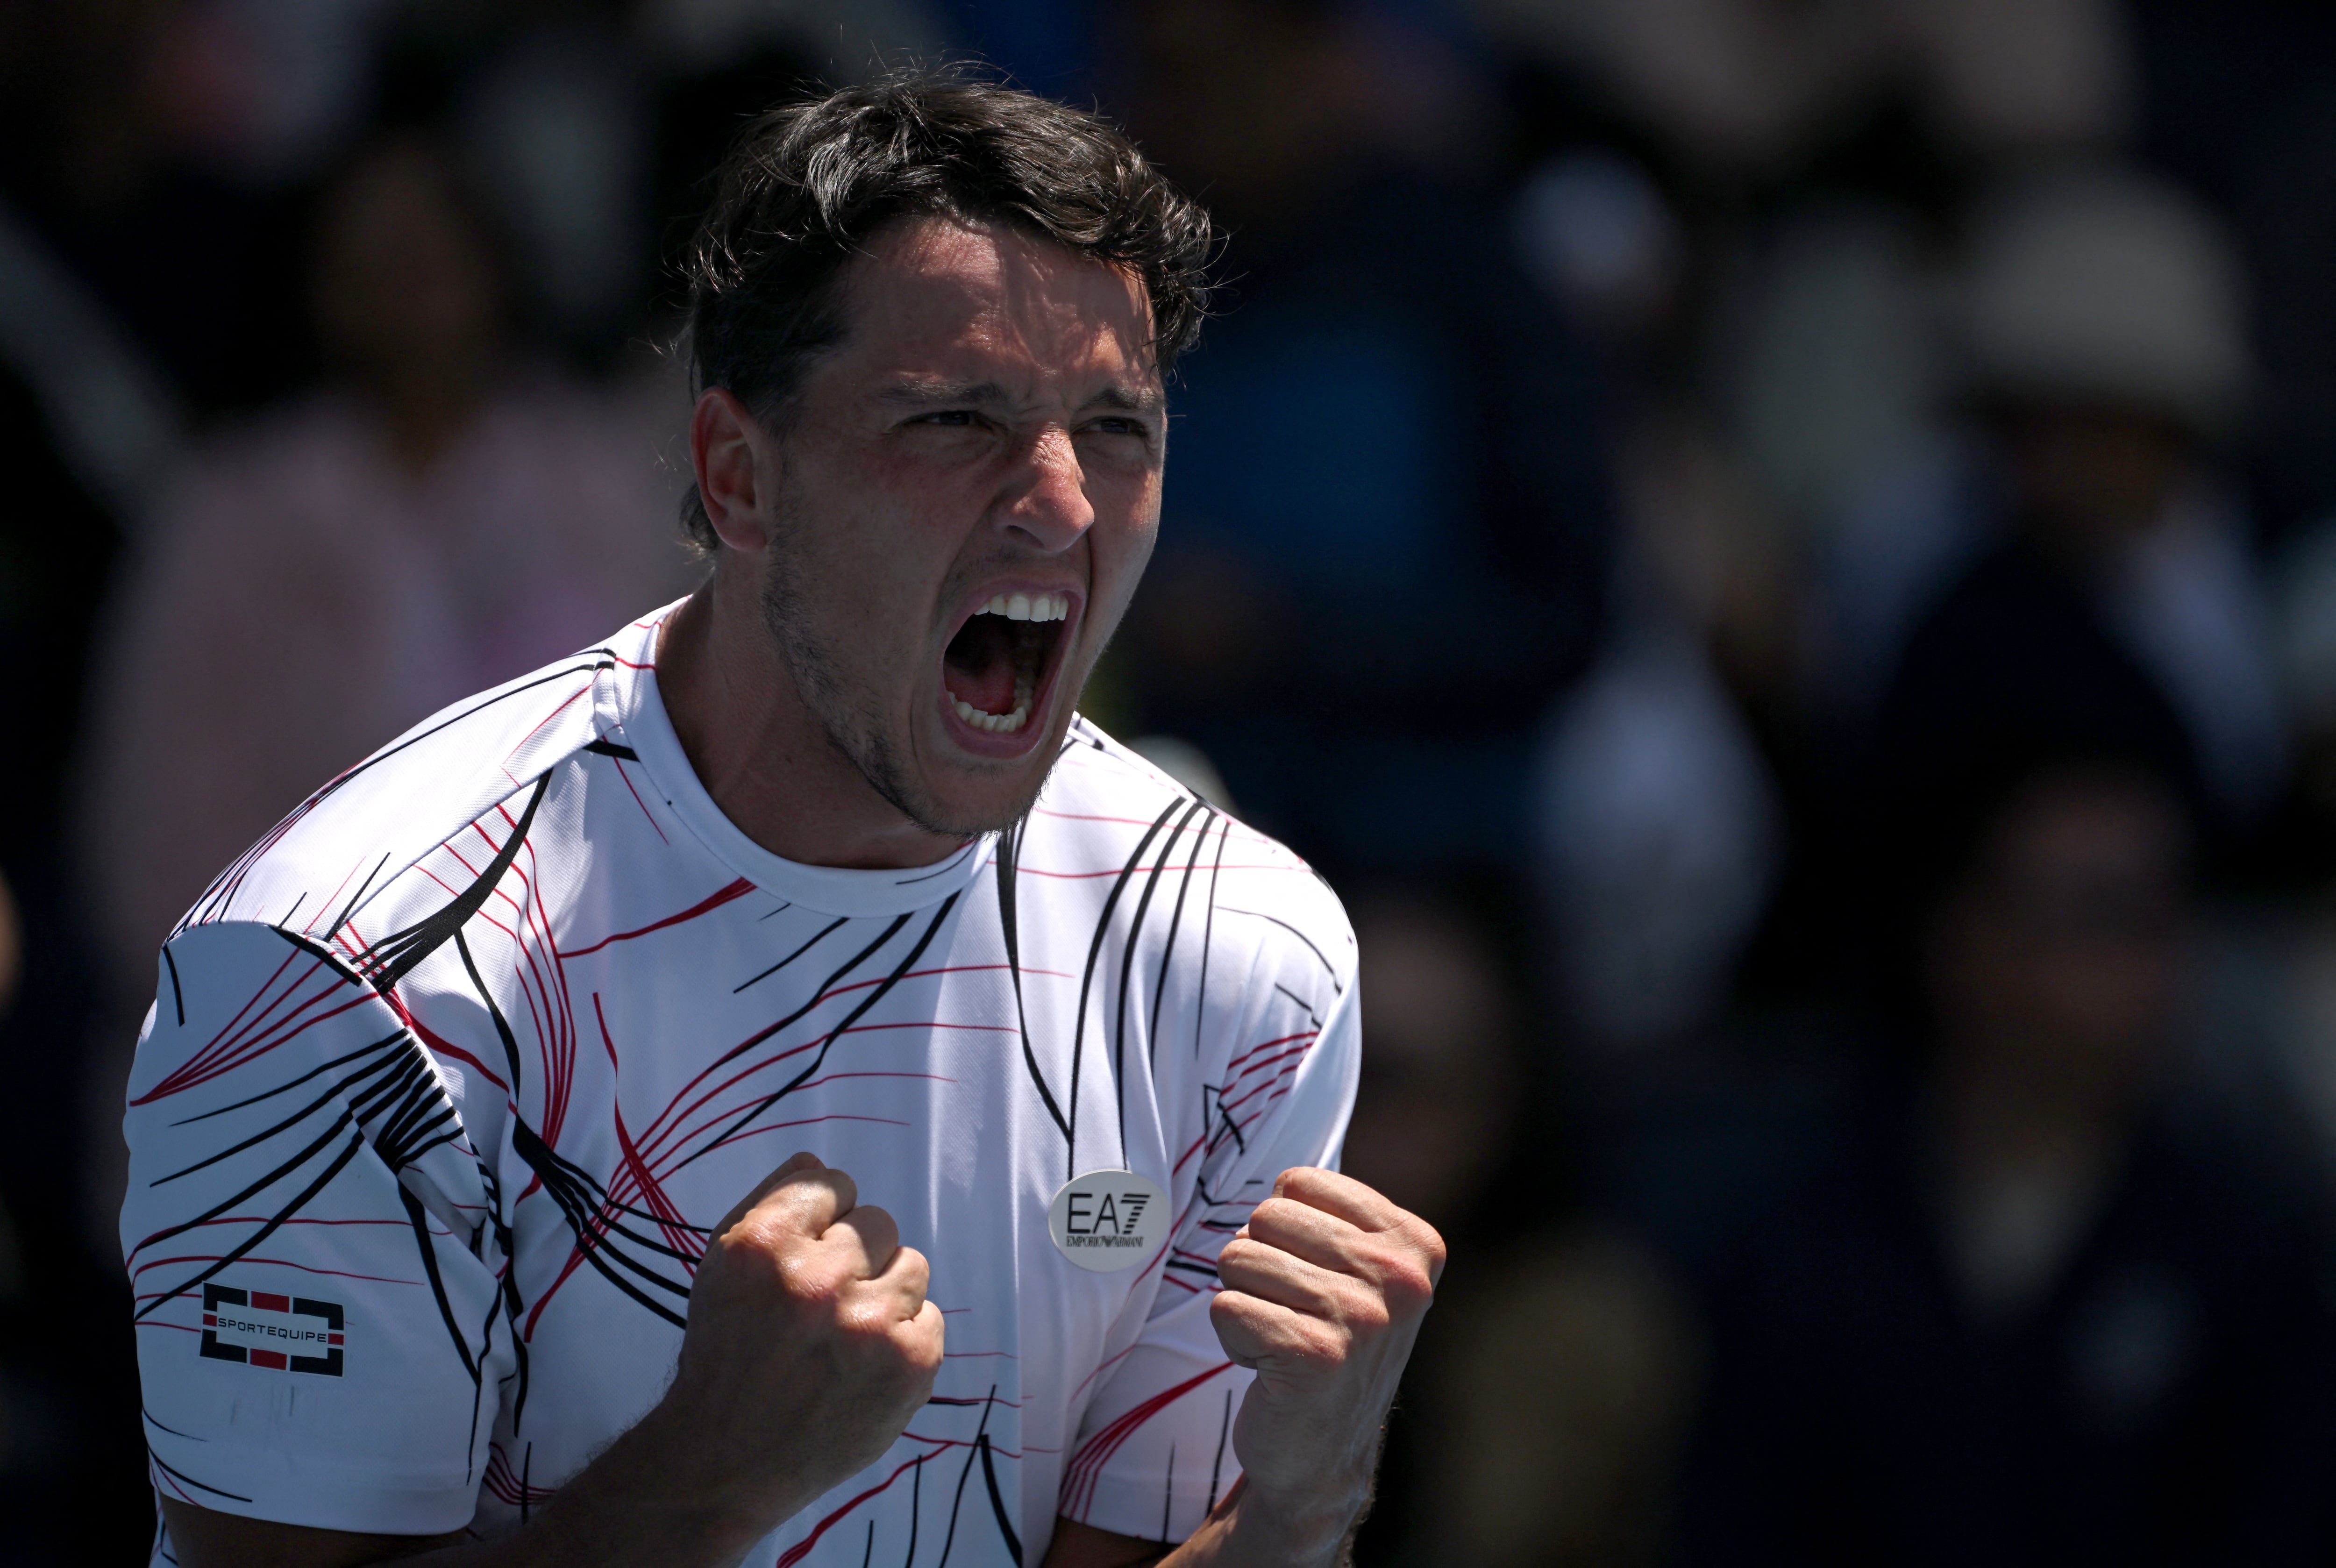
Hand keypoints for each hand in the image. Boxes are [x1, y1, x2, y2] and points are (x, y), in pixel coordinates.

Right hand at [663, 1151, 945, 1535]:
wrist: (727, 1461)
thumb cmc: (725, 1354)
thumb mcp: (722, 1266)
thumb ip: (772, 1202)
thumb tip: (820, 1162)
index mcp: (764, 1244)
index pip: (833, 1184)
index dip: (821, 1221)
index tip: (805, 1256)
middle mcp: (819, 1279)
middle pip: (878, 1222)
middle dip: (854, 1257)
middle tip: (821, 1307)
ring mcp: (870, 1325)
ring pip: (912, 1265)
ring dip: (883, 1294)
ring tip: (844, 1337)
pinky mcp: (911, 1365)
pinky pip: (930, 1316)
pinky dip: (902, 1339)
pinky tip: (864, 1368)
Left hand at [1208, 1169, 1443, 1548]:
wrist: (1323, 1458)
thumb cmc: (1327, 1347)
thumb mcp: (1358, 1272)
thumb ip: (1331, 1217)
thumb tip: (1280, 1178)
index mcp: (1414, 1242)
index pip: (1298, 1181)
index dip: (1283, 1230)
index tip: (1313, 1279)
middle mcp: (1398, 1277)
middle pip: (1264, 1216)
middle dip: (1258, 1264)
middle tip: (1291, 1315)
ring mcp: (1361, 1317)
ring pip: (1237, 1257)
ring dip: (1243, 1301)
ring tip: (1280, 1340)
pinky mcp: (1314, 1355)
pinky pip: (1224, 1306)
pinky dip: (1232, 1339)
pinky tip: (1270, 1369)